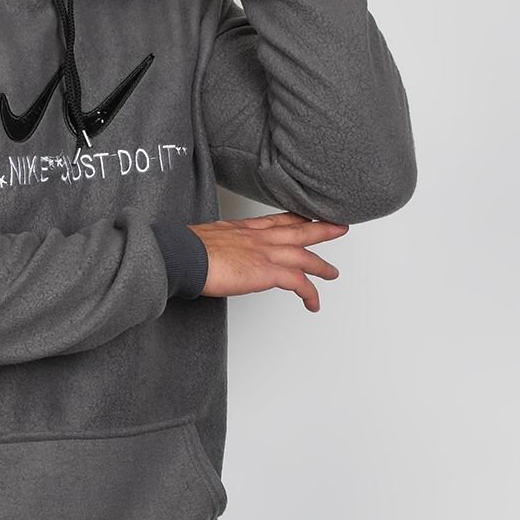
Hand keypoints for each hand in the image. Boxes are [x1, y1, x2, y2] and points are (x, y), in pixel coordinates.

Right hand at [189, 213, 347, 311]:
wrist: (181, 254)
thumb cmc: (183, 249)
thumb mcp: (203, 240)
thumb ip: (216, 246)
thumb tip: (212, 255)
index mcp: (242, 228)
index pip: (275, 221)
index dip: (294, 218)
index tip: (307, 217)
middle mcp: (257, 237)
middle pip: (297, 230)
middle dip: (320, 229)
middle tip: (338, 227)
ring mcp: (263, 253)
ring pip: (304, 255)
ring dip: (322, 265)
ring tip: (333, 273)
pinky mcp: (266, 272)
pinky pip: (298, 282)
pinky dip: (310, 293)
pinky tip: (314, 303)